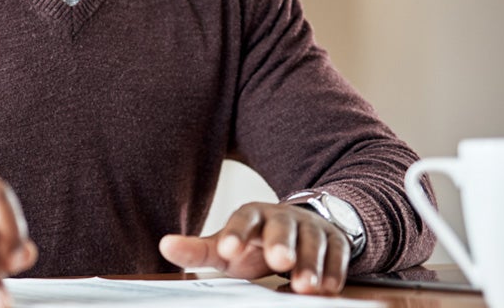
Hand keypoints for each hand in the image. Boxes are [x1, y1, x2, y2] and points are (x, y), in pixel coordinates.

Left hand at [158, 202, 350, 294]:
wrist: (298, 228)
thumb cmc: (254, 243)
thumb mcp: (227, 246)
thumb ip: (199, 250)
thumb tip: (165, 246)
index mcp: (252, 215)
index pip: (243, 218)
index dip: (236, 233)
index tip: (228, 250)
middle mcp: (282, 217)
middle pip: (282, 226)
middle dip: (281, 244)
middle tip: (279, 263)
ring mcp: (311, 228)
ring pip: (313, 242)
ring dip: (311, 264)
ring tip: (307, 287)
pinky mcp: (335, 241)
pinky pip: (338, 254)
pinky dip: (334, 271)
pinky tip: (329, 288)